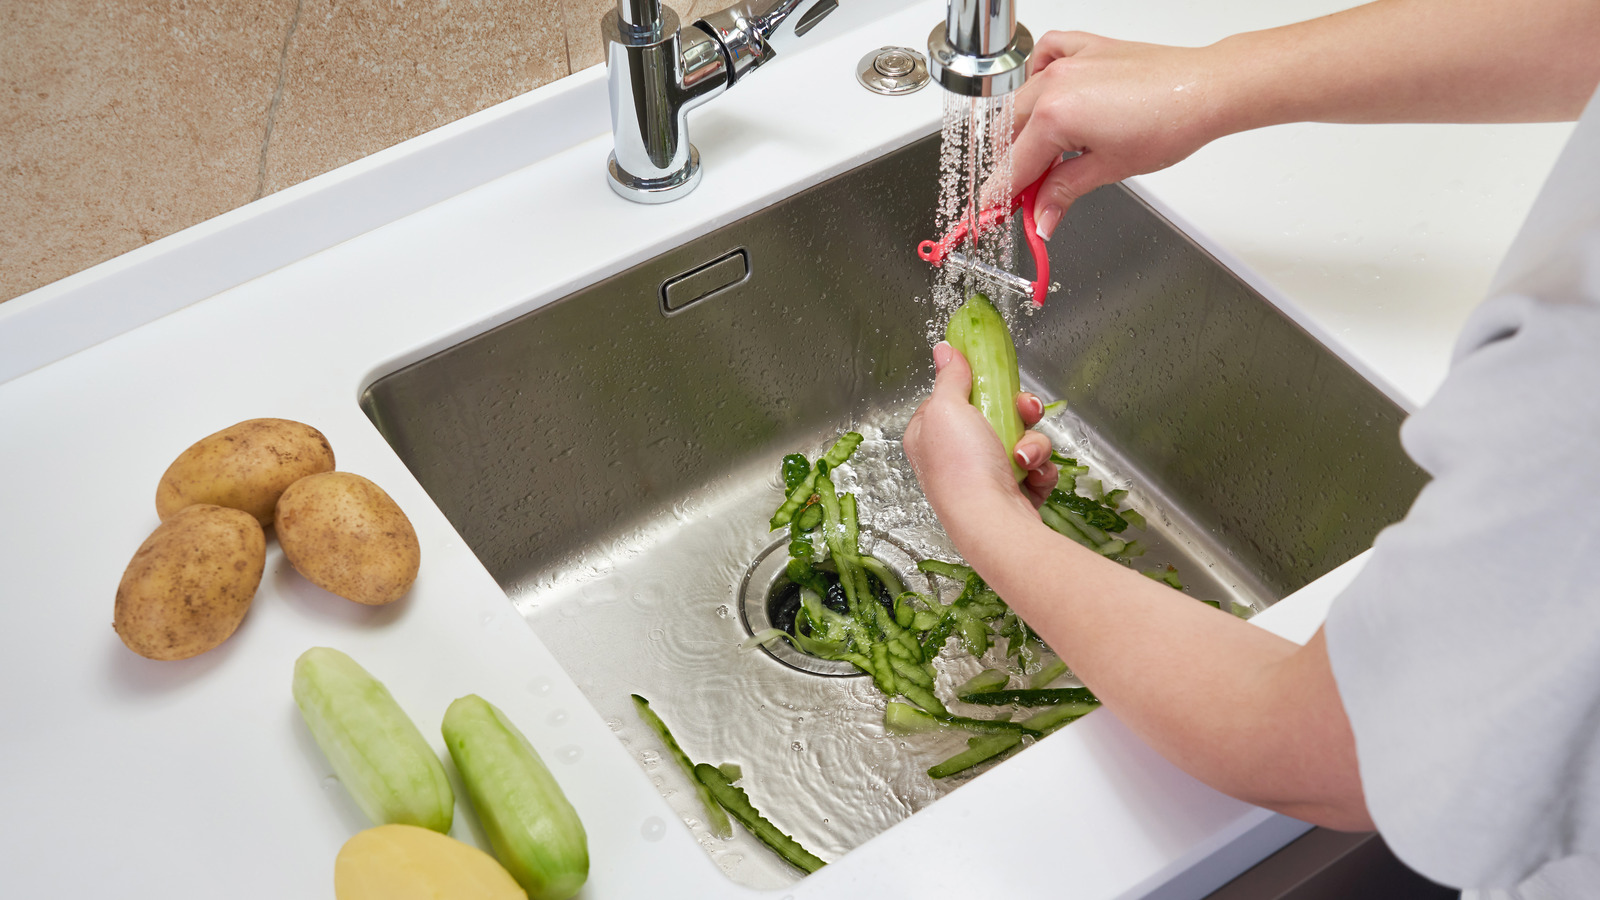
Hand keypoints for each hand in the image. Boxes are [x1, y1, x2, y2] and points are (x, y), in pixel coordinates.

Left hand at [903, 342, 1057, 540]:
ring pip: (1022, 438)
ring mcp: (985, 475)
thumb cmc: (962, 468)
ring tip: (1026, 457)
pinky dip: (1040, 468)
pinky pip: (1036, 465)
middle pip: (994, 414)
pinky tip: (1034, 477)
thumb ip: (950, 377)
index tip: (993, 378)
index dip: (975, 386)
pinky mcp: (1013, 491)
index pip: (952, 398)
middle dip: (1018, 412)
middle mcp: (954, 456)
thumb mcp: (947, 408)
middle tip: (1026, 411)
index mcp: (929, 435)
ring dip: (1033, 443)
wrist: (994, 523)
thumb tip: (944, 350)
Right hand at [1011, 32, 1226, 238]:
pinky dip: (1038, 76)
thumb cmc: (1168, 124)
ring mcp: (1068, 61)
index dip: (1002, 195)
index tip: (993, 213)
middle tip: (1029, 195)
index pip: (1014, 166)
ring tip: (1047, 159)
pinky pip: (1045, 55)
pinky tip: (1049, 97)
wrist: (1205, 90)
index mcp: (1055, 116)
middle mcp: (1054, 84)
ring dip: (1024, 130)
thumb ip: (1063, 192)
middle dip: (1015, 167)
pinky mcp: (1086, 48)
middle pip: (1010, 134)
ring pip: (1022, 99)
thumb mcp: (1109, 169)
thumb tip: (1042, 217)